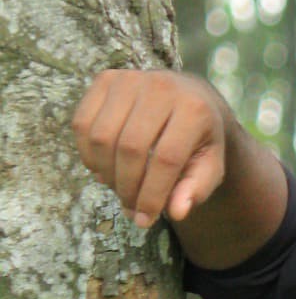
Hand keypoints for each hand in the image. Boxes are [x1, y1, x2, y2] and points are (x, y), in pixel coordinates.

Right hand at [72, 68, 227, 230]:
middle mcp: (160, 87)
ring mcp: (129, 79)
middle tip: (130, 208)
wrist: (188, 96)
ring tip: (119, 189)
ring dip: (106, 173)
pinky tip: (103, 168)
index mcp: (194, 110)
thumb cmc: (199, 139)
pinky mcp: (105, 79)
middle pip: (130, 147)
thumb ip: (196, 189)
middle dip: (127, 187)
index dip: (152, 194)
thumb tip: (176, 212)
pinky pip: (83, 123)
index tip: (145, 219)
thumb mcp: (210, 166)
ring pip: (102, 136)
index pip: (166, 158)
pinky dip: (88, 153)